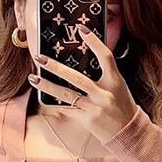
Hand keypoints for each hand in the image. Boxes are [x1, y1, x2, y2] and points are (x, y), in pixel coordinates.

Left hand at [28, 24, 137, 143]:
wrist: (128, 132)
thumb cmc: (122, 106)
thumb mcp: (119, 87)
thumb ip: (103, 75)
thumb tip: (80, 62)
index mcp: (115, 81)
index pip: (105, 57)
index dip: (94, 42)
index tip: (81, 28)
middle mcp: (105, 94)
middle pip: (77, 78)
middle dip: (56, 67)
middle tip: (40, 58)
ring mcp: (95, 108)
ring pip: (67, 95)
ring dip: (48, 86)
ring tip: (33, 78)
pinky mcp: (87, 120)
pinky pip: (67, 109)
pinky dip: (55, 103)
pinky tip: (43, 96)